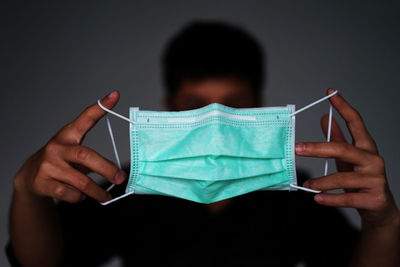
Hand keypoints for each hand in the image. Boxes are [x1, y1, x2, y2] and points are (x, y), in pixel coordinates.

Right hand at [13, 91, 125, 202]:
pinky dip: (79, 197)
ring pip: (81, 181)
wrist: (30, 176)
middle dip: (106, 169)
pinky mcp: (42, 182)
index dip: (100, 107)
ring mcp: (48, 165)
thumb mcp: (73, 151)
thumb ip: (92, 157)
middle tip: (120, 178)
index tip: (115, 95)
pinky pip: (70, 194)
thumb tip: (118, 174)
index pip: (85, 118)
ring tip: (106, 196)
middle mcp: (57, 147)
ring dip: (97, 191)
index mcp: (68, 135)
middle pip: (86, 156)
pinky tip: (80, 195)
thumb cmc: (60, 161)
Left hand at [295, 88, 399, 227]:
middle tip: (298, 149)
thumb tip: (324, 118)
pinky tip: (317, 198)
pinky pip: (347, 198)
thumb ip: (337, 139)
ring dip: (321, 182)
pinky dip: (330, 199)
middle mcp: (373, 160)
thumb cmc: (361, 179)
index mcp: (367, 147)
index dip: (343, 107)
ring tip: (307, 184)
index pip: (356, 122)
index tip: (330, 94)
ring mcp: (375, 180)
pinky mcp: (374, 198)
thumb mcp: (348, 157)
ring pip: (343, 178)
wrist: (380, 208)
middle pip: (343, 149)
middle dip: (318, 148)